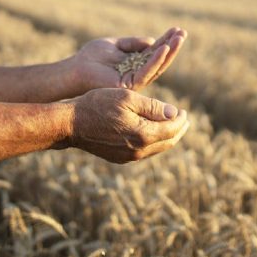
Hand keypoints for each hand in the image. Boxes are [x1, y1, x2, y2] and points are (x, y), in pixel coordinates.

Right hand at [69, 88, 188, 162]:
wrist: (71, 124)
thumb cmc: (98, 105)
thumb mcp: (127, 98)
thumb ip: (153, 107)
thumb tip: (174, 113)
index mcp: (143, 135)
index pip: (172, 129)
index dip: (181, 119)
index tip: (184, 111)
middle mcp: (138, 151)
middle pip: (168, 142)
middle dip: (179, 130)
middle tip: (184, 120)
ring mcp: (129, 157)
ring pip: (157, 148)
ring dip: (167, 137)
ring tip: (173, 126)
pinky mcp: (120, 158)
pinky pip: (145, 152)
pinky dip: (154, 142)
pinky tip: (153, 133)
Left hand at [72, 27, 186, 92]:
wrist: (75, 69)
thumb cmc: (92, 56)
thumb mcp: (115, 44)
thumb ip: (133, 43)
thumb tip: (152, 41)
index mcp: (135, 63)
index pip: (154, 52)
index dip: (166, 40)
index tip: (177, 29)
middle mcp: (137, 73)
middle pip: (159, 60)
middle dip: (172, 46)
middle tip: (183, 33)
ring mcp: (134, 80)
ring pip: (157, 66)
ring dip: (169, 52)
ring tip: (179, 38)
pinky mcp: (129, 84)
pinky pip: (146, 72)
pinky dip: (155, 60)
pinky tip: (163, 48)